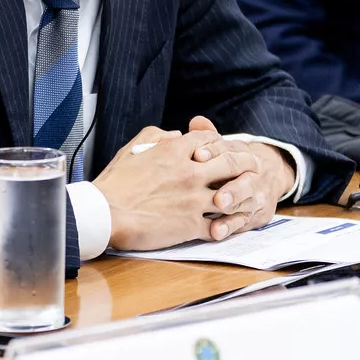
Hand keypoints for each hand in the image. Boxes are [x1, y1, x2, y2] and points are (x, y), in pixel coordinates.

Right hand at [92, 124, 261, 250]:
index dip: (223, 142)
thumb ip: (158, 136)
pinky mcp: (190, 225)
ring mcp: (193, 200)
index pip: (210, 139)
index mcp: (175, 151)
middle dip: (247, 163)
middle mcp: (190, 172)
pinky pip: (220, 225)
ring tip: (250, 197)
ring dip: (244, 195)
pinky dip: (227, 225)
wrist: (105, 213)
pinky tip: (229, 225)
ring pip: (234, 194)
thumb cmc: (115, 182)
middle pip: (232, 162)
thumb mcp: (134, 148)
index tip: (227, 147)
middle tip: (255, 167)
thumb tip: (176, 133)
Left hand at [185, 115, 296, 238]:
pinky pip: (243, 222)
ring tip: (217, 210)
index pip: (230, 151)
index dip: (214, 152)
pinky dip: (229, 227)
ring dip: (232, 208)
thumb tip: (197, 121)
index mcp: (242, 155)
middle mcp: (253, 175)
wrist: (267, 177)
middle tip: (216, 195)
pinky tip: (215, 232)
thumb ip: (208, 136)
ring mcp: (256, 196)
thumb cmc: (230, 163)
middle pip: (245, 180)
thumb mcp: (222, 147)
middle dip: (231, 187)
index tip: (197, 155)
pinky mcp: (255, 216)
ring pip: (247, 202)